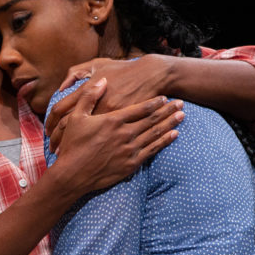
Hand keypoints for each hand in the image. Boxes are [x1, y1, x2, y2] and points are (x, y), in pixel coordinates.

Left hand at [46, 56, 172, 152]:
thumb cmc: (122, 70)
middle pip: (68, 127)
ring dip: (73, 148)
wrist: (151, 75)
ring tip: (67, 157)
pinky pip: (103, 142)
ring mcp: (110, 115)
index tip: (48, 132)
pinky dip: (93, 150)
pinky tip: (87, 156)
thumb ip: (76, 72)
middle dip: (58, 141)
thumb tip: (61, 88)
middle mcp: (94, 104)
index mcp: (86, 89)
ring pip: (85, 137)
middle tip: (53, 150)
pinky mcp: (124, 125)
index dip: (50, 123)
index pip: (59, 109)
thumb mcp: (97, 65)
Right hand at [49, 78, 183, 194]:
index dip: (154, 102)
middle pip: (152, 119)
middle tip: (180, 103)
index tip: (164, 97)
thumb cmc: (73, 145)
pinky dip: (164, 141)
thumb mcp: (76, 117)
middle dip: (167, 110)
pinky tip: (174, 135)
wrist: (72, 174)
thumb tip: (103, 80)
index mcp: (113, 120)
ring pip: (155, 133)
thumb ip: (90, 96)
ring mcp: (130, 149)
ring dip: (170, 123)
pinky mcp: (131, 164)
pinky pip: (152, 150)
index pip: (140, 108)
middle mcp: (125, 133)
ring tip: (182, 116)